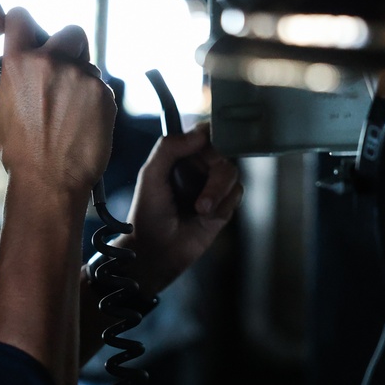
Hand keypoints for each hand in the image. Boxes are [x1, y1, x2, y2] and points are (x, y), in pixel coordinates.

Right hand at [0, 7, 116, 194]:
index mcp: (18, 63)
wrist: (50, 182)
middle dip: (68, 47)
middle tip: (62, 71)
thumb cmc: (18, 154)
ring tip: (69, 111)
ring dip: (81, 79)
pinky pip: (100, 86)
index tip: (29, 33)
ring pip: (87, 64)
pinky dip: (94, 100)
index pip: (22, 17)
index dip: (25, 23)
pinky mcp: (104, 93)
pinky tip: (81, 122)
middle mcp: (51, 62)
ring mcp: (81, 77)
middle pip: (70, 32)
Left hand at [117, 121, 241, 293]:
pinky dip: (224, 205)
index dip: (212, 134)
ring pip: (232, 173)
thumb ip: (169, 148)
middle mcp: (198, 168)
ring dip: (218, 192)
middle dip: (215, 174)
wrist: (156, 251)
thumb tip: (199, 133)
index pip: (204, 134)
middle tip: (202, 194)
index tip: (212, 142)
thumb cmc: (147, 213)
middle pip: (223, 153)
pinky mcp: (223, 206)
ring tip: (200, 209)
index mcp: (180, 156)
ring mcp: (212, 186)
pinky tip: (206, 216)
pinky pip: (237, 194)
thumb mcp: (151, 175)